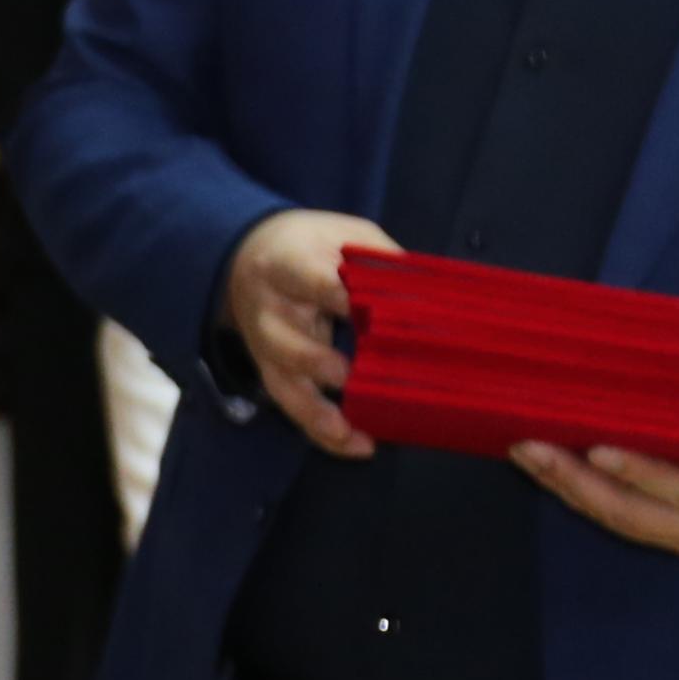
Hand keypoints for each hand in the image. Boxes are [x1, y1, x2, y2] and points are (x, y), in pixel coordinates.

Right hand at [222, 209, 398, 459]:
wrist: (247, 256)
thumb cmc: (311, 245)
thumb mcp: (344, 234)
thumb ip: (380, 261)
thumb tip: (431, 295)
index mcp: (286, 265)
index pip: (305, 279)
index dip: (330, 293)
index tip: (357, 306)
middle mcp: (270, 311)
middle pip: (283, 340)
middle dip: (312, 360)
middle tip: (348, 375)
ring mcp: (268, 347)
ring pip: (283, 384)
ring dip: (315, 411)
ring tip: (349, 432)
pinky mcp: (273, 372)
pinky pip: (292, 406)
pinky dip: (320, 431)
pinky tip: (355, 445)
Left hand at [516, 314, 678, 566]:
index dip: (644, 473)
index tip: (598, 450)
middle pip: (639, 516)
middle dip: (578, 483)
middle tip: (529, 444)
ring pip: (625, 524)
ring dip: (571, 490)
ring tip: (525, 451)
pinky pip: (629, 522)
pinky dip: (589, 495)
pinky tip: (553, 467)